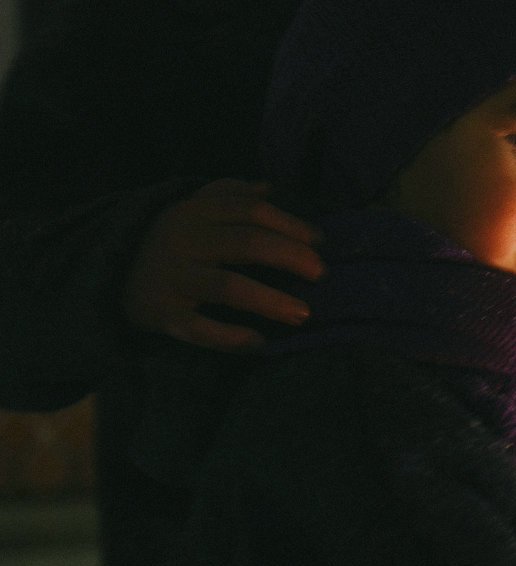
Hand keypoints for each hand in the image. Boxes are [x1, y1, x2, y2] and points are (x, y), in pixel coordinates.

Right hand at [123, 179, 324, 351]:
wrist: (109, 274)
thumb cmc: (170, 242)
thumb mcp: (192, 209)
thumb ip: (228, 194)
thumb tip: (270, 187)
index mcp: (195, 212)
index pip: (251, 211)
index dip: (290, 224)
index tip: (320, 242)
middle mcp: (184, 241)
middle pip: (246, 243)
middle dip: (290, 257)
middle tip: (321, 274)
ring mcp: (173, 278)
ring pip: (226, 287)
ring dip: (269, 300)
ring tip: (303, 314)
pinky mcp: (163, 313)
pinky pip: (200, 329)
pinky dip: (231, 337)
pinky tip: (259, 342)